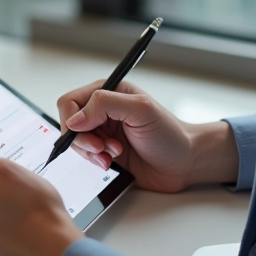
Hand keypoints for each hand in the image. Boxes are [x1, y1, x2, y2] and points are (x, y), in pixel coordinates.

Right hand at [57, 80, 239, 192]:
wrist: (184, 163)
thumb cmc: (170, 134)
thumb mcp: (141, 110)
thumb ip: (105, 105)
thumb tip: (75, 118)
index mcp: (109, 92)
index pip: (71, 101)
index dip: (72, 118)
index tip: (85, 131)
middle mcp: (103, 110)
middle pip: (70, 123)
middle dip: (82, 139)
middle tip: (101, 148)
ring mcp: (103, 132)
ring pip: (75, 142)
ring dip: (90, 152)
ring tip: (112, 155)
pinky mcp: (105, 151)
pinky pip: (85, 156)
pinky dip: (94, 161)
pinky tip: (110, 163)